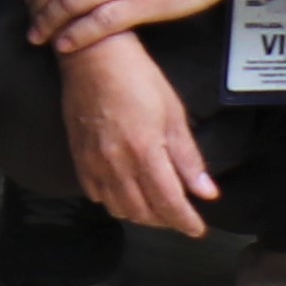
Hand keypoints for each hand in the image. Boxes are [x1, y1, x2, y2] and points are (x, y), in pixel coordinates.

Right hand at [62, 32, 224, 235]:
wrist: (92, 56)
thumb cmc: (138, 77)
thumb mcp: (173, 112)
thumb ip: (188, 157)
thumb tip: (206, 192)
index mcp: (145, 151)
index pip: (169, 203)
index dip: (186, 221)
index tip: (197, 229)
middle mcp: (117, 164)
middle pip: (144, 212)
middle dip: (166, 220)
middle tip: (179, 214)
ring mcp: (94, 162)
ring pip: (119, 208)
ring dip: (140, 214)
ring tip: (155, 205)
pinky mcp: (79, 156)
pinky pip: (96, 194)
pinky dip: (114, 201)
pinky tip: (125, 191)